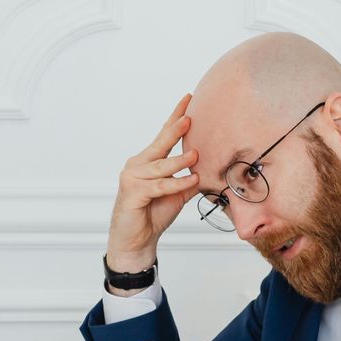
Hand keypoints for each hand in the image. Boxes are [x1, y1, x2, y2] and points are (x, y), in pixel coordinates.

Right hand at [106, 94, 201, 278]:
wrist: (137, 241)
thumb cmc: (153, 215)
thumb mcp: (176, 194)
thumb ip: (188, 179)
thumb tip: (207, 169)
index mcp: (147, 162)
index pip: (163, 136)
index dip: (175, 118)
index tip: (188, 99)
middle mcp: (137, 165)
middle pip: (159, 144)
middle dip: (175, 129)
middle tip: (189, 116)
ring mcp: (132, 178)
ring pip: (161, 167)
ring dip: (180, 161)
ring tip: (196, 155)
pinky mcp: (132, 193)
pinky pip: (159, 186)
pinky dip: (176, 184)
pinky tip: (191, 180)